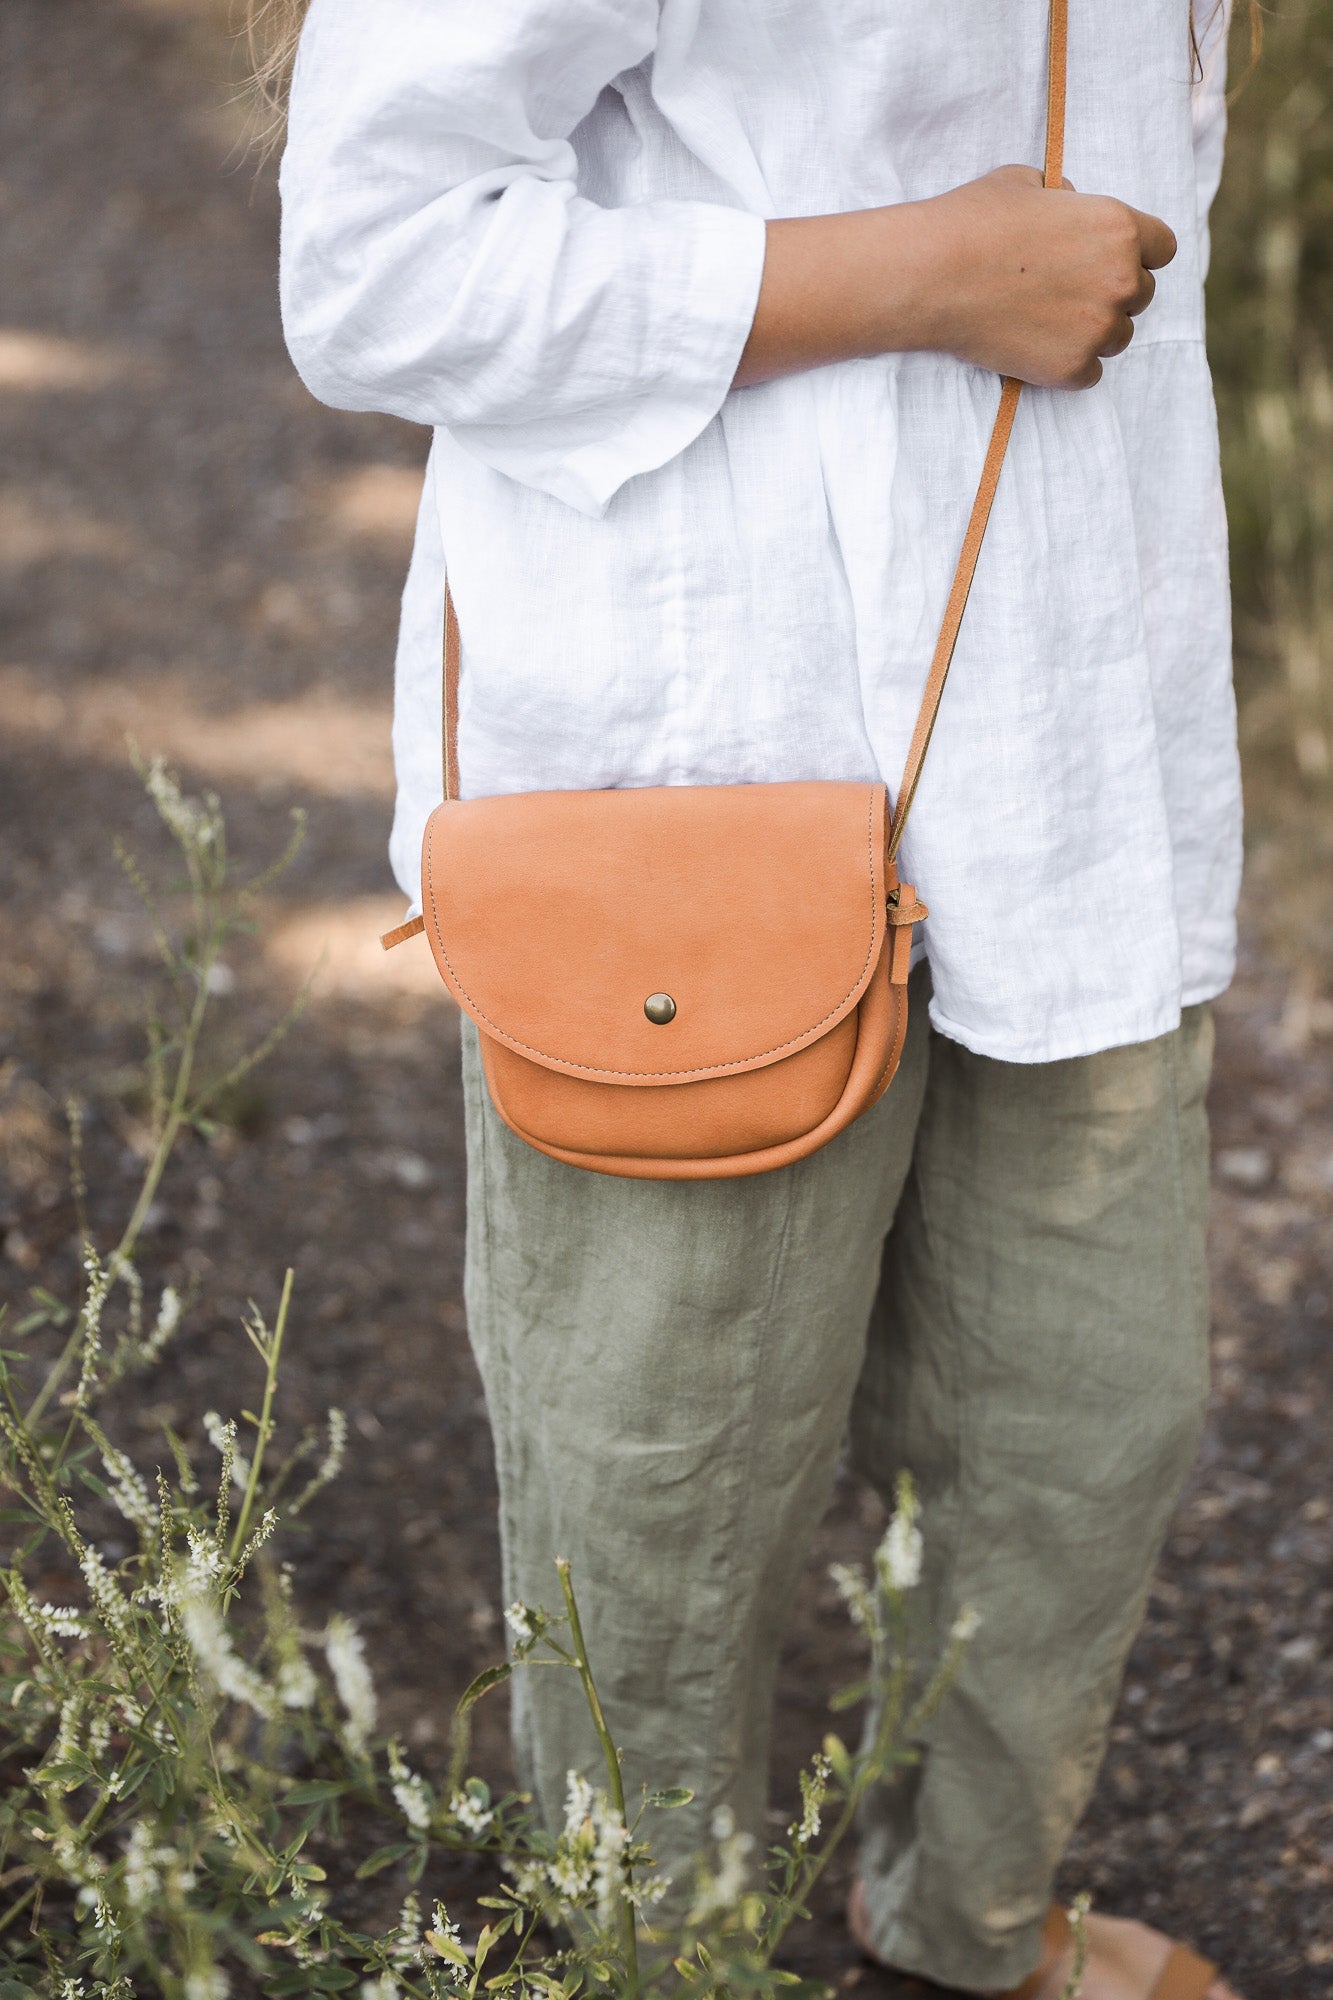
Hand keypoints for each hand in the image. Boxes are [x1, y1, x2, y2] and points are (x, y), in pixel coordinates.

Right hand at [912, 164, 1175, 387]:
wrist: (932, 277)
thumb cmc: (973, 221)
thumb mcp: (1026, 183)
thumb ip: (1065, 198)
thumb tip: (1073, 205)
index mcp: (1119, 227)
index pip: (1163, 249)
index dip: (1139, 254)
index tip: (1111, 262)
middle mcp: (1120, 279)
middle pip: (1141, 295)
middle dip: (1111, 294)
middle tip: (1066, 294)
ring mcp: (1098, 329)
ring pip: (1118, 338)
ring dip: (1093, 332)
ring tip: (1047, 321)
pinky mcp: (1072, 368)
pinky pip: (1090, 374)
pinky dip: (1069, 365)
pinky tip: (1037, 347)